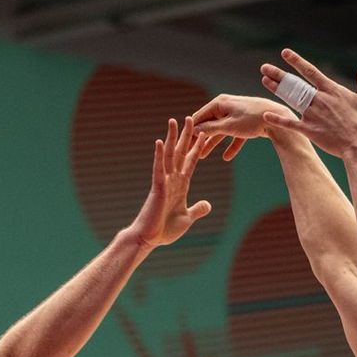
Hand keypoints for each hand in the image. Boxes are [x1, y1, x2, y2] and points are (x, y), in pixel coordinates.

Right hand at [125, 117, 212, 247]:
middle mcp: (172, 180)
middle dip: (187, 135)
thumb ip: (197, 209)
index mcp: (180, 186)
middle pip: (181, 152)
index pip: (191, 162)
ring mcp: (164, 182)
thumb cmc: (165, 230)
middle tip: (191, 117)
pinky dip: (159, 154)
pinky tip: (160, 141)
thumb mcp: (187, 218)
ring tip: (174, 121)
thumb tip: (208, 204)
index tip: (205, 134)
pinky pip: (158, 168)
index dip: (198, 147)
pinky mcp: (156, 187)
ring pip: (169, 155)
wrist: (149, 239)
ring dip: (172, 138)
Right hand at [190, 94, 288, 161]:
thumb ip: (210, 129)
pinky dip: (231, 145)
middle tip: (189, 152)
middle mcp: (225, 107)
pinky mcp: (245, 123)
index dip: (190, 130)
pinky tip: (227, 158)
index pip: (199, 117)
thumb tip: (193, 130)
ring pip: (220, 131)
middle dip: (199, 138)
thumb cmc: (252, 119)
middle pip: (208, 124)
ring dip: (212, 144)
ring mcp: (235, 115)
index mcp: (219, 103)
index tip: (182, 143)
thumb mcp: (228, 126)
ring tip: (203, 157)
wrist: (278, 118)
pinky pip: (234, 135)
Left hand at [259, 49, 356, 159]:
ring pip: (290, 99)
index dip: (297, 61)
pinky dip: (278, 119)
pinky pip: (290, 123)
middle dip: (279, 74)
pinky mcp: (309, 130)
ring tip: (264, 80)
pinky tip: (266, 115)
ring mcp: (313, 114)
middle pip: (295, 83)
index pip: (310, 71)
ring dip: (276, 89)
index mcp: (332, 90)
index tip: (285, 53)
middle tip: (264, 67)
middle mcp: (320, 99)